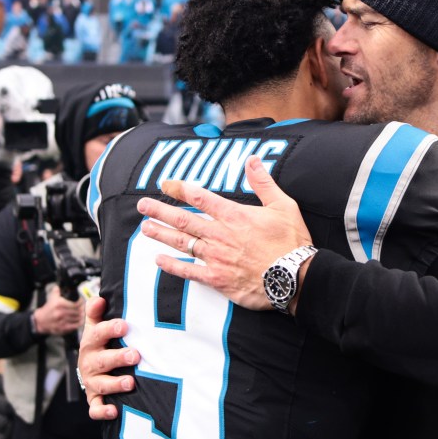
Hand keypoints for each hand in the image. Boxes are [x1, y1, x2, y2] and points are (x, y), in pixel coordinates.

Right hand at [31, 285, 82, 335]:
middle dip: (83, 309)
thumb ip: (56, 291)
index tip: (82, 301)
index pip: (75, 304)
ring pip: (77, 318)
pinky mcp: (62, 328)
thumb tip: (59, 286)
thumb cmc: (48, 309)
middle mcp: (60, 313)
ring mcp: (61, 321)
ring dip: (82, 316)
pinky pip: (74, 326)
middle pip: (77, 311)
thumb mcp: (51, 298)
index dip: (81, 302)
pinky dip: (79, 323)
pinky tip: (81, 320)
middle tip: (85, 307)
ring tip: (84, 313)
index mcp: (58, 304)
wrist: (40, 321)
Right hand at [76, 297, 139, 419]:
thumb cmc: (99, 344)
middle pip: (102, 360)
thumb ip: (96, 312)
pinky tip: (115, 411)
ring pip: (102, 384)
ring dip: (116, 384)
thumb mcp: (95, 326)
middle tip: (135, 355)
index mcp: (91, 343)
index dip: (110, 329)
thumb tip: (100, 298)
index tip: (124, 325)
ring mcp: (92, 382)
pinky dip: (103, 411)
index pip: (98, 334)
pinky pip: (95, 408)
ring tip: (131, 382)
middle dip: (118, 358)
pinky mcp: (94, 399)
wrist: (89, 368)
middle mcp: (90, 363)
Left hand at [136, 156, 313, 310]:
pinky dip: (172, 266)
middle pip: (183, 219)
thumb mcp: (283, 205)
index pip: (200, 197)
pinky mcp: (217, 279)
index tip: (166, 183)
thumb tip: (252, 159)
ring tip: (145, 228)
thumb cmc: (291, 242)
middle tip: (142, 205)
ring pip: (181, 243)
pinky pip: (188, 272)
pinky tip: (158, 260)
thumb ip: (263, 182)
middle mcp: (219, 234)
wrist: (295, 277)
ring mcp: (216, 257)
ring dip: (161, 234)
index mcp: (234, 215)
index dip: (180, 189)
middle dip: (160, 210)